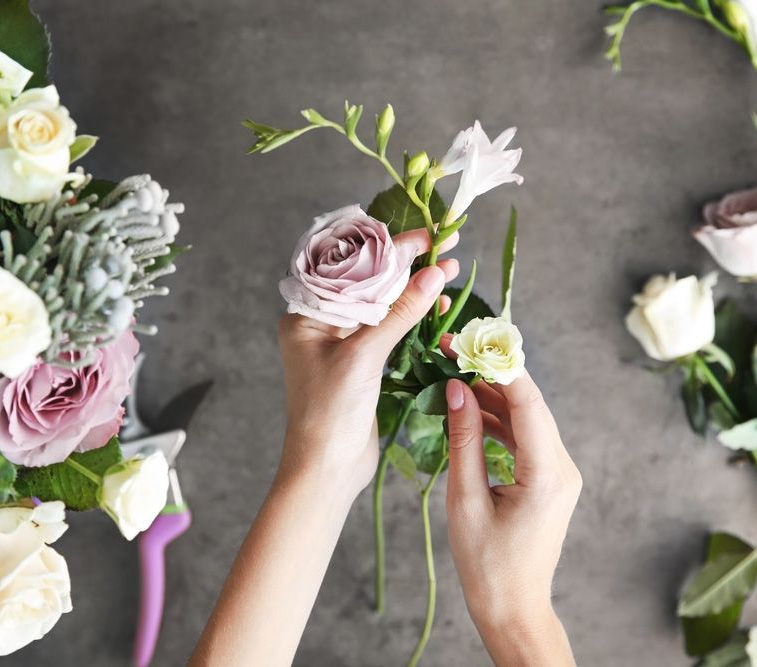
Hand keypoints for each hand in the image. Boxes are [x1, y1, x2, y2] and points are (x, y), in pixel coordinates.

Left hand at [276, 230, 458, 498]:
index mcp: (306, 314)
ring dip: (415, 289)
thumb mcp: (363, 356)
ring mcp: (343, 344)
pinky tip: (439, 306)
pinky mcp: (363, 363)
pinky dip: (414, 317)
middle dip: (408, 265)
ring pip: (383, 305)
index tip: (426, 236)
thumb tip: (432, 275)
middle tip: (445, 246)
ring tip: (450, 272)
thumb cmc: (330, 412)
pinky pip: (391, 330)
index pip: (351, 268)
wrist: (326, 469)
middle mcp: (321, 324)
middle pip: (369, 282)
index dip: (389, 249)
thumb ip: (399, 313)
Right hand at [440, 336, 580, 665]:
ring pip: (526, 418)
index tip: (463, 342)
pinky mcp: (548, 478)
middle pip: (530, 403)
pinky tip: (468, 409)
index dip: (495, 366)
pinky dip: (498, 421)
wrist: (513, 607)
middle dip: (490, 373)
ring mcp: (559, 472)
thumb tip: (456, 389)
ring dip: (491, 396)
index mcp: (548, 473)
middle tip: (452, 350)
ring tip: (452, 374)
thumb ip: (464, 440)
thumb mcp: (465, 499)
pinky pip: (524, 437)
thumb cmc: (487, 564)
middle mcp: (563, 467)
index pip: (527, 401)